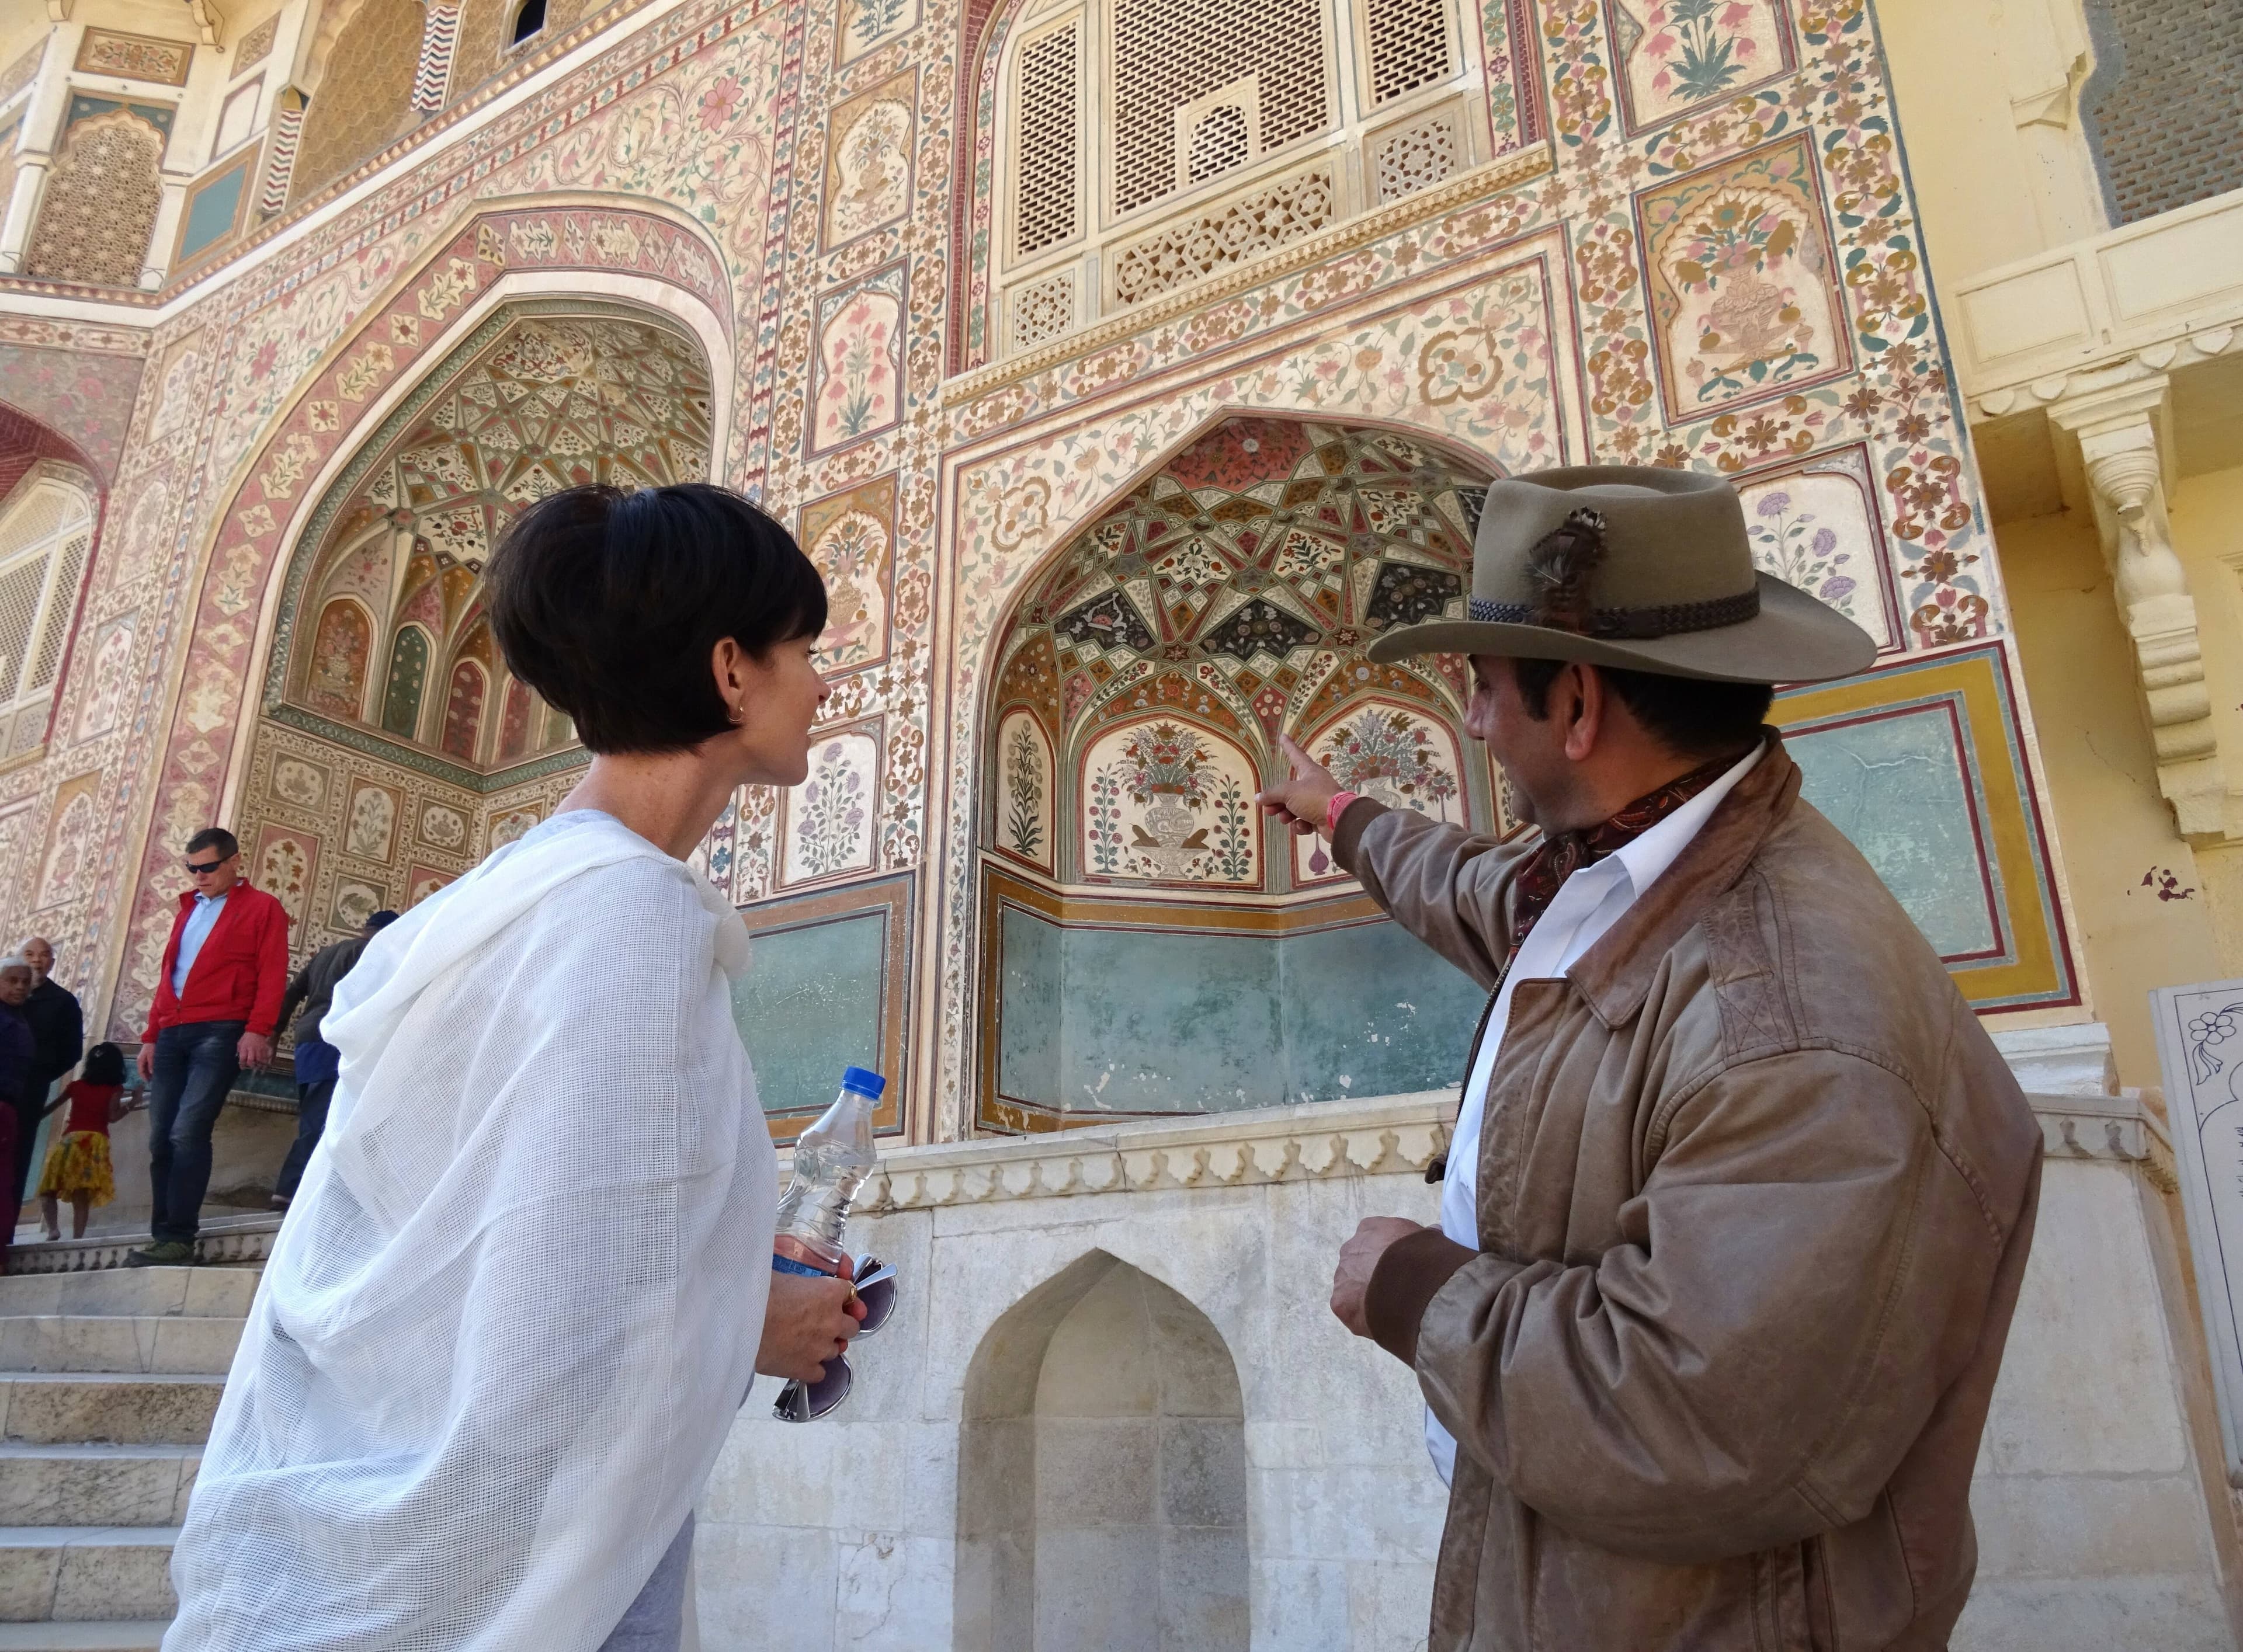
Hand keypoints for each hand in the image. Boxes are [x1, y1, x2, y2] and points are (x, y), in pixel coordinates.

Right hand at [136, 1043, 153, 1081]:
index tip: (148, 1082)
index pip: (140, 1072)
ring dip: (148, 1073)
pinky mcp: (145, 1058)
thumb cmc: (151, 1047)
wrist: (151, 1040)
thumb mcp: (152, 1056)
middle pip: (142, 1071)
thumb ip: (151, 1064)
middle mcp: (140, 1061)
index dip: (144, 1077)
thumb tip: (151, 1073)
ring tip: (153, 1078)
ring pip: (144, 1069)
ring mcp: (142, 1059)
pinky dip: (149, 1070)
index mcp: (140, 1061)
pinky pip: (146, 1066)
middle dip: (146, 1076)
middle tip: (151, 1081)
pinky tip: (153, 1071)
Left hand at [238, 1031, 271, 1067]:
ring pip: (259, 1061)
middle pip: (251, 1061)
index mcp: (244, 1048)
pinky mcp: (265, 1049)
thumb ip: (239, 1050)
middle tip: (250, 1066)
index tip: (242, 1067)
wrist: (258, 1030)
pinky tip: (263, 1063)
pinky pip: (265, 1057)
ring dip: (258, 1065)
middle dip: (250, 1065)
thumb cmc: (248, 1036)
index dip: (242, 1065)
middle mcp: (252, 1050)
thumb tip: (239, 1057)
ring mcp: (259, 1050)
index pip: (242, 1059)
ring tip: (257, 1067)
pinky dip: (264, 1062)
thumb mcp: (240, 1042)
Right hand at [757, 1271, 866, 1382]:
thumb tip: (791, 1280)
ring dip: (825, 1345)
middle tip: (821, 1322)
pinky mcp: (807, 1370)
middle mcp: (832, 1321)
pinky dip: (812, 1368)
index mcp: (829, 1293)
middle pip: (852, 1326)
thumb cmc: (757, 1292)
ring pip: (836, 1349)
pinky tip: (798, 1361)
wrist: (739, 1322)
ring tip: (805, 1342)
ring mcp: (821, 1348)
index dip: (841, 1296)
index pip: (849, 1292)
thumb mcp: (780, 1273)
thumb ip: (796, 1279)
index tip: (833, 1298)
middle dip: (840, 1324)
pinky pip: (820, 1373)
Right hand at [1256, 734, 1342, 838]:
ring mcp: (1318, 802)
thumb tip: (1258, 798)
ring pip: (1295, 807)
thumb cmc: (1314, 798)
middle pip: (1290, 790)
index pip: (1296, 755)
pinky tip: (1302, 826)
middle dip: (1278, 801)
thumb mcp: (1289, 792)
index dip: (1288, 747)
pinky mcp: (1321, 819)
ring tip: (1284, 819)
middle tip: (1268, 809)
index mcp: (1310, 772)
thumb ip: (1272, 794)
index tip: (1283, 736)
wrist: (1338, 820)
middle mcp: (1314, 785)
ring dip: (1287, 814)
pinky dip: (1301, 825)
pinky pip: (1304, 820)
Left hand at [1330, 1216, 1426, 1338]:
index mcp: (1370, 1228)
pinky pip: (1351, 1310)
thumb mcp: (1430, 1238)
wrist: (1414, 1285)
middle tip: (1395, 1289)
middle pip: (1360, 1263)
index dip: (1389, 1254)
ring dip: (1367, 1295)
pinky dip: (1364, 1316)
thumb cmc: (1424, 1257)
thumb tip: (1433, 1232)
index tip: (1401, 1266)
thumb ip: (1425, 1236)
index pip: (1375, 1239)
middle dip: (1375, 1275)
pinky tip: (1382, 1320)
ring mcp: (1342, 1275)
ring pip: (1353, 1287)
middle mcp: (1350, 1248)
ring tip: (1390, 1307)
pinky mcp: (1340, 1302)